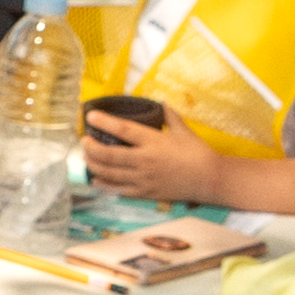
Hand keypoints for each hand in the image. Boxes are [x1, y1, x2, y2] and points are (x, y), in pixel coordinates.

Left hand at [82, 95, 211, 195]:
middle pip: (109, 154)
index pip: (123, 130)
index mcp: (153, 142)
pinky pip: (119, 190)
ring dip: (94, 165)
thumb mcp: (183, 130)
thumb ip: (169, 115)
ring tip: (86, 157)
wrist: (210, 180)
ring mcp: (143, 179)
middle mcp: (145, 160)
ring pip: (110, 173)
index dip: (104, 122)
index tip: (90, 116)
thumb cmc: (197, 153)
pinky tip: (96, 179)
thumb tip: (160, 101)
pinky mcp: (145, 193)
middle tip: (84, 141)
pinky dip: (105, 184)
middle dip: (91, 147)